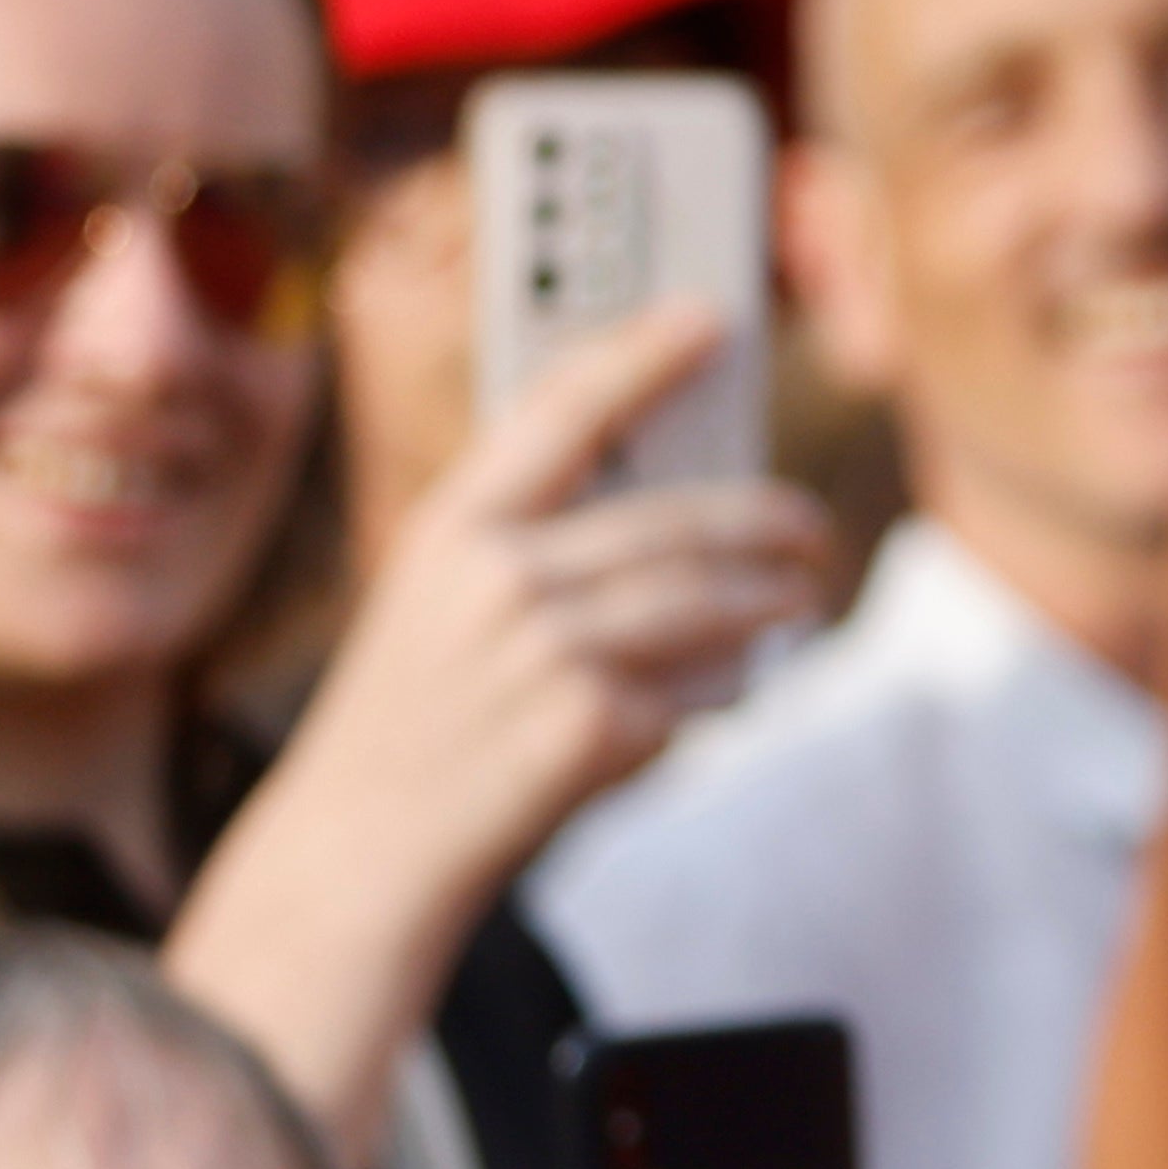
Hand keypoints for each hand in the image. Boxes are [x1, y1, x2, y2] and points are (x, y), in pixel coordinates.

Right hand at [250, 314, 839, 898]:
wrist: (360, 851)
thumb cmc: (412, 724)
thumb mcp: (434, 606)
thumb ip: (529, 550)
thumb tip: (674, 512)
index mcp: (452, 529)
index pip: (559, 413)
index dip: (639, 354)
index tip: (706, 318)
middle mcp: (499, 577)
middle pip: (672, 521)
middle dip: (761, 520)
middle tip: (807, 526)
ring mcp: (546, 651)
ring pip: (703, 602)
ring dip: (770, 600)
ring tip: (801, 596)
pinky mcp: (588, 725)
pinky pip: (692, 694)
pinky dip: (718, 695)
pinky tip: (725, 696)